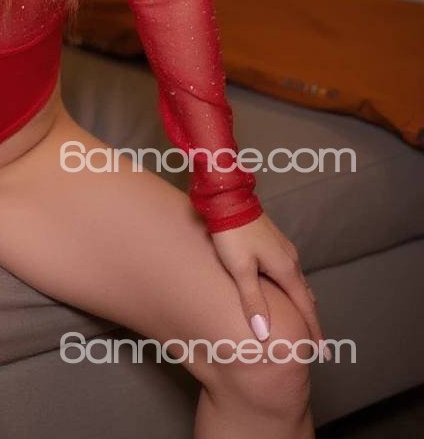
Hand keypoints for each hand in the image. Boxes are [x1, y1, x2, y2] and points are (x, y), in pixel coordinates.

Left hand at [211, 212, 328, 360]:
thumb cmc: (232, 234)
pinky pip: (291, 272)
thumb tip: (265, 334)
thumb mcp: (240, 269)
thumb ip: (253, 301)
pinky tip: (286, 289)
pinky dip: (294, 288)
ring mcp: (284, 249)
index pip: (305, 308)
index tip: (323, 353)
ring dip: (303, 303)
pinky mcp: (275, 242)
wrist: (227, 197)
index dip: (313, 331)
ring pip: (298, 283)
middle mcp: (291, 260)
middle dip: (311, 320)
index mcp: (286, 269)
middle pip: (306, 296)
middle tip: (315, 343)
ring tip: (304, 320)